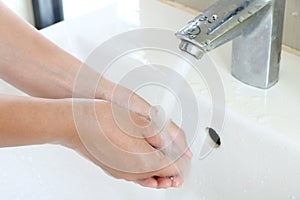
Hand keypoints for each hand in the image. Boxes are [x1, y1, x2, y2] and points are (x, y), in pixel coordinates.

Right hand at [65, 100, 191, 187]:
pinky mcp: (113, 170)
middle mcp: (134, 172)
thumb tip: (172, 144)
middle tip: (182, 162)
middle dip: (174, 168)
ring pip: (149, 177)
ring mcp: (122, 173)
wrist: (72, 125)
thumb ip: (159, 135)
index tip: (187, 156)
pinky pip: (136, 175)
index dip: (183, 161)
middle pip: (162, 176)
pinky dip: (147, 170)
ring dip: (161, 170)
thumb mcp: (137, 120)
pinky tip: (147, 160)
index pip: (173, 167)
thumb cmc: (100, 119)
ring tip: (168, 163)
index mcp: (144, 160)